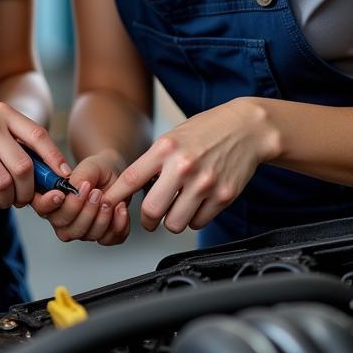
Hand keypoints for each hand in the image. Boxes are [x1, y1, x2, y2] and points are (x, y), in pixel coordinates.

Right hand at [0, 102, 70, 208]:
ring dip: (8, 199)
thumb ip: (11, 140)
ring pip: (5, 184)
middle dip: (29, 190)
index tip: (63, 179)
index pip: (38, 137)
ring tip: (3, 199)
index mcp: (0, 113)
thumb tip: (45, 172)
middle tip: (23, 198)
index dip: (56, 160)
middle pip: (24, 168)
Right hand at [32, 149, 130, 244]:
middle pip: (65, 228)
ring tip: (107, 199)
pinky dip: (118, 225)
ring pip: (86, 235)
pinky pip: (107, 239)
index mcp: (51, 199)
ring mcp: (82, 230)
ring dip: (100, 218)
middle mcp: (63, 218)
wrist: (114, 175)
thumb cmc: (96, 170)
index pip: (41, 207)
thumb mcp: (88, 167)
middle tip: (95, 192)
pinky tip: (120, 208)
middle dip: (83, 211)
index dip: (49, 204)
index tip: (61, 195)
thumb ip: (78, 178)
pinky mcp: (101, 235)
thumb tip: (74, 190)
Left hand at [103, 98, 276, 233]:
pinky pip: (198, 222)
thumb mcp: (172, 137)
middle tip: (148, 219)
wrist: (246, 129)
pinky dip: (193, 219)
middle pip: (152, 210)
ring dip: (172, 221)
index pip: (131, 179)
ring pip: (175, 223)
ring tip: (176, 209)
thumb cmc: (206, 131)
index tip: (106, 205)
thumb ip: (154, 161)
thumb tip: (133, 189)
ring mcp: (205, 183)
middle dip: (147, 220)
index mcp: (165, 148)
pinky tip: (196, 204)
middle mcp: (183, 166)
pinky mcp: (224, 196)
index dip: (115, 196)